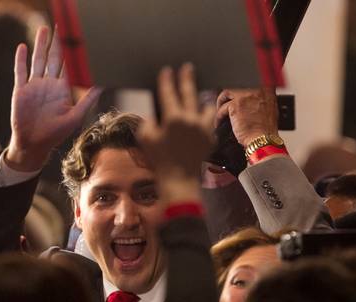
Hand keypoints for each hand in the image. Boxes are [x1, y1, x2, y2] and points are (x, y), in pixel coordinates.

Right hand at [6, 26, 101, 171]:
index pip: (69, 67)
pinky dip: (20, 59)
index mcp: (62, 90)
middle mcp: (49, 85)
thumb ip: (88, 99)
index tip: (77, 39)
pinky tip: (22, 47)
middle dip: (57, 43)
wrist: (34, 144)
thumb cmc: (56, 134)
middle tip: (60, 26)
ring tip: (43, 29)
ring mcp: (34, 86)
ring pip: (38, 61)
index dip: (72, 53)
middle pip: (54, 59)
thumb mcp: (76, 116)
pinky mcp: (20, 90)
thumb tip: (102, 85)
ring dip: (40, 45)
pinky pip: (20, 71)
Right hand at [137, 64, 215, 181]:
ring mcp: (203, 128)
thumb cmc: (159, 160)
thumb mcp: (145, 138)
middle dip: (187, 79)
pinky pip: (210, 122)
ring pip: (205, 106)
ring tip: (200, 98)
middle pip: (189, 93)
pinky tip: (202, 117)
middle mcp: (190, 119)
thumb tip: (155, 113)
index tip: (167, 71)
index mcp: (173, 118)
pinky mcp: (211, 138)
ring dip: (201, 100)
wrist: (179, 180)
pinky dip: (205, 118)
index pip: (168, 93)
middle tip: (188, 68)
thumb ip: (148, 121)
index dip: (166, 80)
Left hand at [215, 87, 278, 147]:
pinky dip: (219, 116)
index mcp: (266, 88)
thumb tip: (252, 98)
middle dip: (229, 95)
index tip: (235, 94)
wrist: (263, 139)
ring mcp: (244, 96)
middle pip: (235, 86)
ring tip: (220, 110)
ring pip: (226, 93)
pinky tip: (219, 122)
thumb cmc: (266, 129)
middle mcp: (255, 89)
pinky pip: (222, 108)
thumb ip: (261, 98)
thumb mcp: (270, 108)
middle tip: (226, 102)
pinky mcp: (235, 106)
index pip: (248, 82)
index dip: (239, 89)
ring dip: (221, 102)